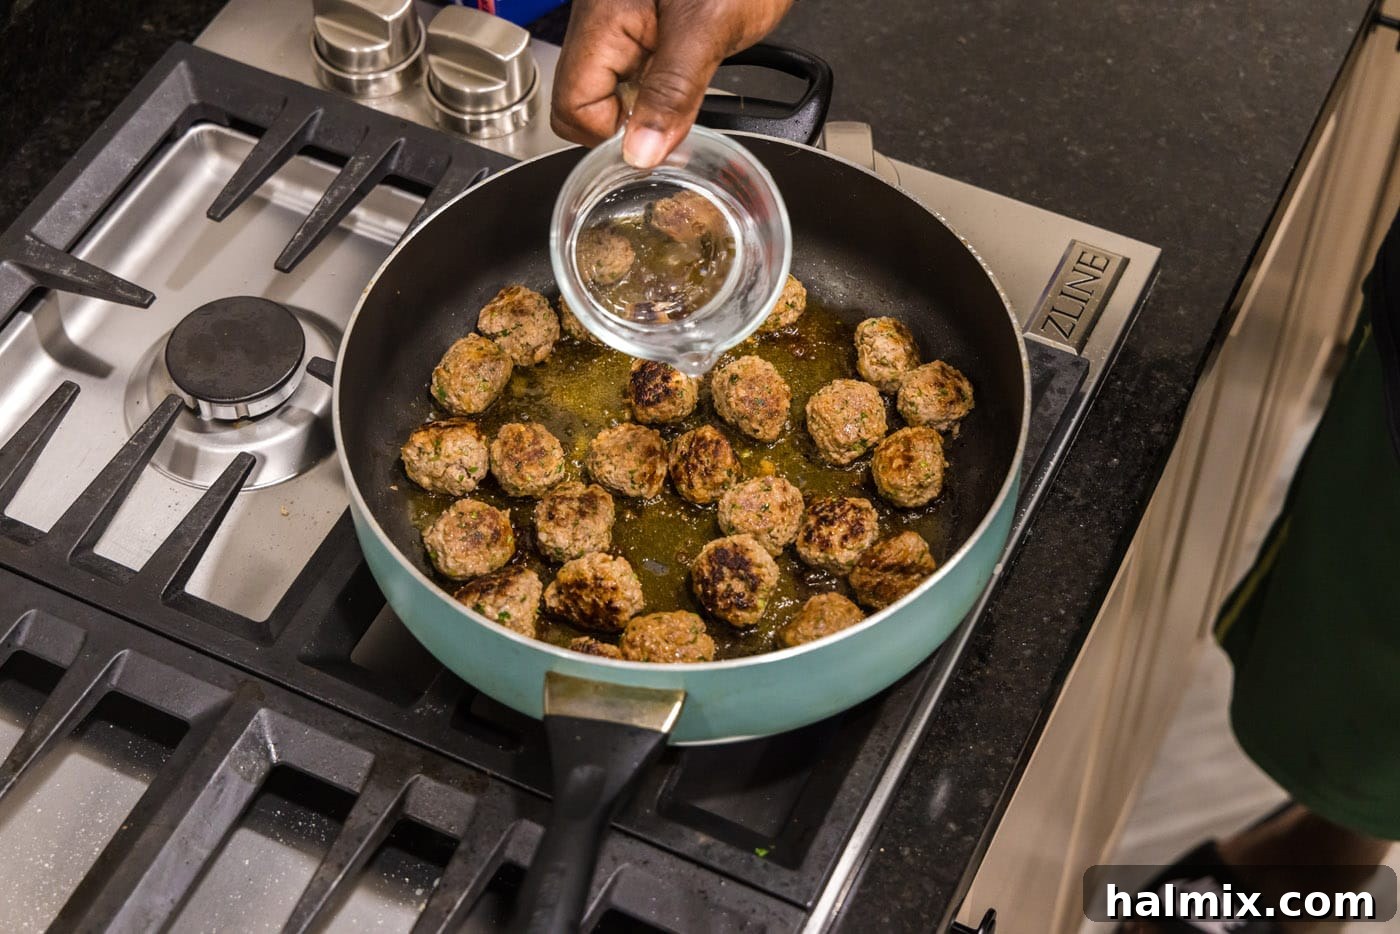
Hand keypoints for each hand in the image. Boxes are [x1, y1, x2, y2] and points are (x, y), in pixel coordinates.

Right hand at [551, 0, 792, 167]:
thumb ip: (672, 93)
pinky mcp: (644, 19)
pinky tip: (687, 76)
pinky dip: (658, 85)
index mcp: (603, 16)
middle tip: (672, 120)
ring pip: (611, 87)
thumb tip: (639, 151)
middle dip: (627, 122)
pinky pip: (635, 68)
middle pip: (585, 99)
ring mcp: (621, 19)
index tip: (655, 140)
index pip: (574, 107)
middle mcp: (601, 18)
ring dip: (646, 105)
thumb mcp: (710, 30)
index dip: (612, 135)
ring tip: (685, 91)